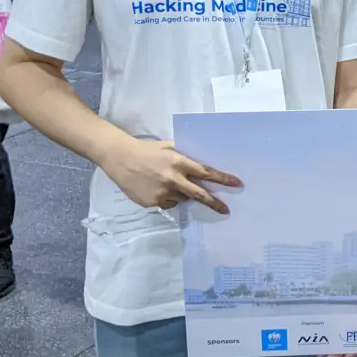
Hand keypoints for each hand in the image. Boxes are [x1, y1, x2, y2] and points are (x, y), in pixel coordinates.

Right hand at [101, 139, 241, 214]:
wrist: (120, 158)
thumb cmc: (147, 150)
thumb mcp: (169, 146)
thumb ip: (186, 156)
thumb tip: (204, 165)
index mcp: (178, 162)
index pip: (206, 172)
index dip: (223, 179)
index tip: (237, 184)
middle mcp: (172, 179)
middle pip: (199, 194)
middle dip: (214, 202)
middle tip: (226, 209)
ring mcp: (162, 192)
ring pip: (182, 198)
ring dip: (182, 193)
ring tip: (166, 182)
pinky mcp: (152, 202)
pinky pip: (168, 203)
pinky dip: (167, 198)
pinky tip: (155, 187)